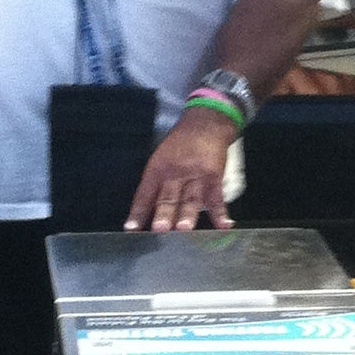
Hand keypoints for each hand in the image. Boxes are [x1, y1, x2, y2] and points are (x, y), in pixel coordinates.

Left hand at [126, 107, 235, 232]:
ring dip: (187, 215)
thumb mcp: (161, 159)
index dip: (138, 212)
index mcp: (157, 169)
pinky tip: (223, 226)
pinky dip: (220, 214)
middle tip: (159, 229)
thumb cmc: (180, 145)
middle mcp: (174, 174)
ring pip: (190, 199)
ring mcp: (196, 176)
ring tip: (184, 229)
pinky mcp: (214, 177)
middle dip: (163, 214)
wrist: (204, 124)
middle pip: (168, 197)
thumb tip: (147, 212)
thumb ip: (156, 185)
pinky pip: (217, 198)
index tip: (131, 230)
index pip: (144, 194)